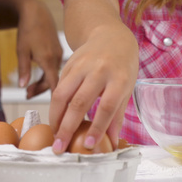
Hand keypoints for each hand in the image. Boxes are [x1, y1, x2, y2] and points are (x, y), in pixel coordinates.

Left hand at [15, 0, 62, 97]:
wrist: (36, 11)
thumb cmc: (27, 30)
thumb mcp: (21, 50)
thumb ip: (24, 70)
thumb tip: (23, 87)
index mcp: (48, 59)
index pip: (55, 85)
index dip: (55, 99)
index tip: (51, 110)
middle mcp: (57, 58)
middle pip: (53, 82)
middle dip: (41, 90)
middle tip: (27, 95)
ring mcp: (59, 54)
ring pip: (53, 75)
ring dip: (43, 83)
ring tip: (29, 89)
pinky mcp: (57, 51)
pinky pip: (54, 67)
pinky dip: (47, 75)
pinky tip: (38, 77)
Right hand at [49, 25, 137, 153]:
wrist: (109, 34)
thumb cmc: (122, 65)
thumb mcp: (126, 87)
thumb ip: (117, 114)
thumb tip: (111, 142)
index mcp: (119, 78)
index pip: (107, 107)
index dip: (97, 128)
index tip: (88, 146)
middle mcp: (99, 70)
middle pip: (79, 102)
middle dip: (67, 127)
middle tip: (60, 146)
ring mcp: (81, 65)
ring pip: (62, 94)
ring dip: (55, 116)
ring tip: (54, 133)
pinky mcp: (67, 63)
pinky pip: (58, 86)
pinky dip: (55, 105)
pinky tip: (56, 117)